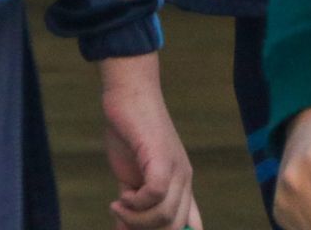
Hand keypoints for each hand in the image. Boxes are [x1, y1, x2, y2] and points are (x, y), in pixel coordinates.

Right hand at [99, 54, 201, 229]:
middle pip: (174, 227)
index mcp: (181, 184)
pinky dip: (134, 204)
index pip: (192, 226)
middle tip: (121, 221)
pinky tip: (120, 196)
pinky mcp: (162, 159)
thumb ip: (132, 205)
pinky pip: (155, 196)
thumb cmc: (129, 132)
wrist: (129, 93)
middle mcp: (184, 178)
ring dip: (135, 220)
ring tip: (118, 206)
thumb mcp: (130, 177)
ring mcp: (176, 169)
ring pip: (165, 217)